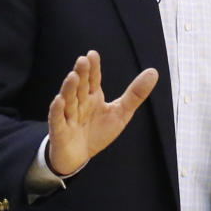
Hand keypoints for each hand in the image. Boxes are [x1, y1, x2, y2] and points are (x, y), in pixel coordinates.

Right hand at [47, 51, 157, 175]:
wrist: (79, 156)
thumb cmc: (98, 132)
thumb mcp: (121, 112)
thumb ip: (135, 94)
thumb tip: (153, 72)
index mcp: (93, 97)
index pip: (93, 79)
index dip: (93, 68)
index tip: (92, 54)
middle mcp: (80, 103)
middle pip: (80, 86)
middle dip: (81, 74)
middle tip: (82, 60)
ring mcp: (68, 116)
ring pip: (68, 100)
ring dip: (69, 89)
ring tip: (72, 76)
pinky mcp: (60, 131)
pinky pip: (57, 119)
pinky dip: (57, 110)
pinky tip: (59, 100)